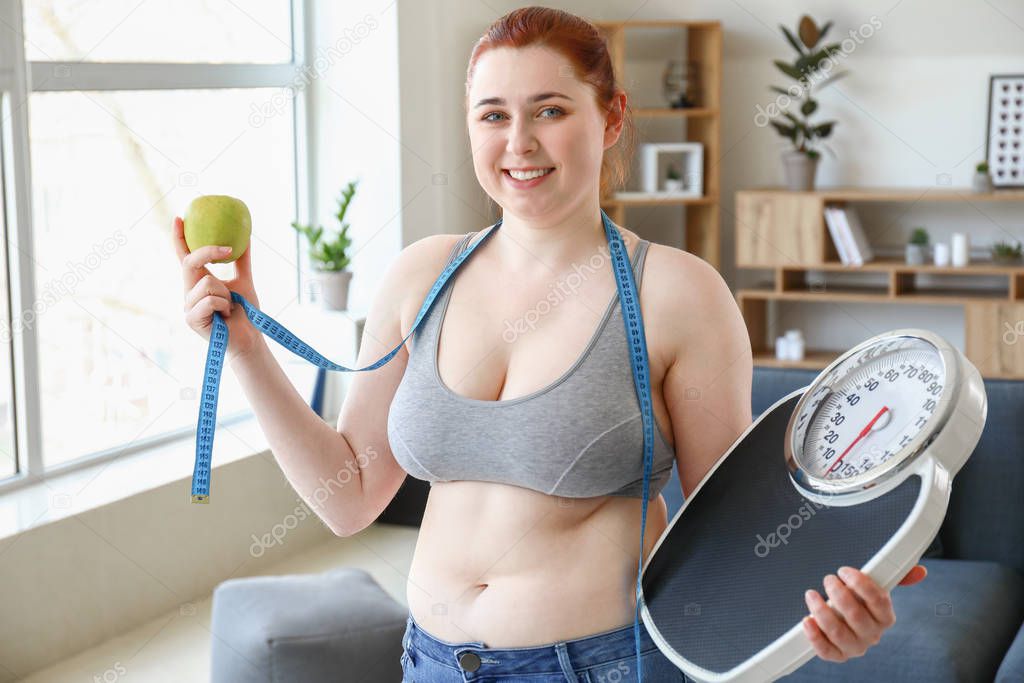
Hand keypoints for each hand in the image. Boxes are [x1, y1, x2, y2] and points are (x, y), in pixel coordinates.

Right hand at [172, 216, 261, 360]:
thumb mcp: (244, 281)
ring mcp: (188, 306)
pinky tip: (225, 316)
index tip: (180, 217)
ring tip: (230, 308)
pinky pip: (210, 300)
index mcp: (198, 282)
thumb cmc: (245, 312)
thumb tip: (247, 236)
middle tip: (228, 248)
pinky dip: (224, 305)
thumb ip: (242, 261)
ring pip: (207, 283)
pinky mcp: (191, 319)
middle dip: (208, 252)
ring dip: (226, 294)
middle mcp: (189, 292)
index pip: (184, 256)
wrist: (249, 337)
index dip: (179, 238)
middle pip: (190, 262)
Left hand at [802, 564, 926, 661]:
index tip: (844, 571)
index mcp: (885, 617)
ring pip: (838, 632)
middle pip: (856, 615)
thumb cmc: (860, 602)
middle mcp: (872, 634)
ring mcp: (855, 647)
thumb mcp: (876, 588)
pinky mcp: (837, 655)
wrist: (846, 623)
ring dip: (821, 611)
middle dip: (839, 594)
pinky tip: (807, 620)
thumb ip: (895, 577)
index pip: (878, 600)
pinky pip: (826, 651)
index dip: (860, 584)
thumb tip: (918, 571)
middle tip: (828, 580)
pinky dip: (814, 636)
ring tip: (812, 595)